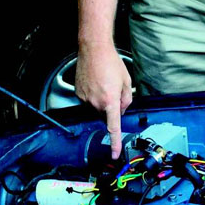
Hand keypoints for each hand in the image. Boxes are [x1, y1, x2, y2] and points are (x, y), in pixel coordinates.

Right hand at [75, 42, 132, 158]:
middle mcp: (96, 102)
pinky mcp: (78, 94)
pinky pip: (88, 100)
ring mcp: (85, 99)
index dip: (115, 142)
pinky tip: (95, 82)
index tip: (115, 154)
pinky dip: (93, 95)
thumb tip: (122, 110)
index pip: (114, 127)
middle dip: (111, 109)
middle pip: (105, 115)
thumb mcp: (126, 81)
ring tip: (103, 82)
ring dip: (101, 101)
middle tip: (114, 91)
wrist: (93, 49)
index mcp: (110, 101)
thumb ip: (127, 99)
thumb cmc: (111, 62)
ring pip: (96, 108)